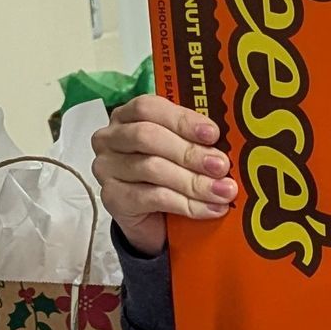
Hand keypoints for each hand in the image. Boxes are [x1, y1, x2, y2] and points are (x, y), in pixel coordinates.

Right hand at [91, 94, 235, 255]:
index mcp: (127, 116)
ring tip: (222, 192)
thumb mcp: (182, 151)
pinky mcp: (112, 198)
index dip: (182, 120)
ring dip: (193, 182)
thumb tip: (223, 145)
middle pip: (148, 137)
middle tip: (221, 167)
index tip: (213, 134)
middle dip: (190, 152)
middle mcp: (110, 138)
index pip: (149, 108)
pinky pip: (152, 197)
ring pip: (152, 168)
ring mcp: (107, 168)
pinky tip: (209, 209)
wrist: (154, 221)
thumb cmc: (169, 176)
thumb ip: (194, 141)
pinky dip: (185, 204)